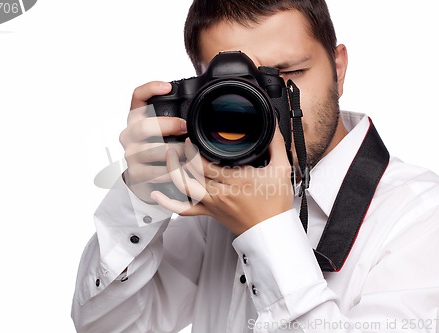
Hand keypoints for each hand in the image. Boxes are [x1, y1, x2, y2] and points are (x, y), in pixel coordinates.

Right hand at [119, 81, 186, 202]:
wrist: (144, 178)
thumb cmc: (158, 149)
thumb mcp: (162, 129)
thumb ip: (171, 116)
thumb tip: (198, 101)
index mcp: (135, 119)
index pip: (137, 96)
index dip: (150, 88)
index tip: (168, 87)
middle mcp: (129, 135)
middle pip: (145, 126)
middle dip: (170, 126)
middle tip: (186, 128)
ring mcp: (130, 155)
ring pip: (157, 151)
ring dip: (180, 152)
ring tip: (192, 152)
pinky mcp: (136, 174)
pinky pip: (160, 171)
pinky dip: (177, 170)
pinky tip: (186, 168)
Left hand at [151, 127, 294, 234]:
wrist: (271, 232)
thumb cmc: (275, 204)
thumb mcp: (281, 169)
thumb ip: (276, 145)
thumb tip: (274, 127)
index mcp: (236, 179)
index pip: (206, 162)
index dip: (193, 149)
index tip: (190, 137)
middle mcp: (221, 192)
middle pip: (192, 172)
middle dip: (181, 155)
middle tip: (177, 142)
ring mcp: (213, 203)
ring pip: (185, 187)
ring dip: (173, 171)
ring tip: (168, 157)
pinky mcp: (210, 213)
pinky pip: (185, 210)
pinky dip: (169, 203)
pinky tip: (157, 194)